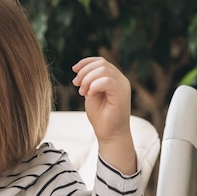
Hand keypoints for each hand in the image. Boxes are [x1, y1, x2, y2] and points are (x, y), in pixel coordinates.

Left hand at [72, 57, 136, 174]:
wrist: (109, 134)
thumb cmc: (101, 116)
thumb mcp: (91, 94)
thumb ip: (89, 82)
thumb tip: (80, 70)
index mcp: (114, 78)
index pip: (101, 62)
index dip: (85, 63)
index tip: (74, 70)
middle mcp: (121, 80)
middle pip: (101, 64)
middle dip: (84, 72)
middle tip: (76, 85)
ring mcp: (123, 86)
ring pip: (104, 70)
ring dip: (87, 79)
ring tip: (82, 92)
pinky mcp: (122, 94)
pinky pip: (107, 81)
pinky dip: (94, 85)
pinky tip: (89, 94)